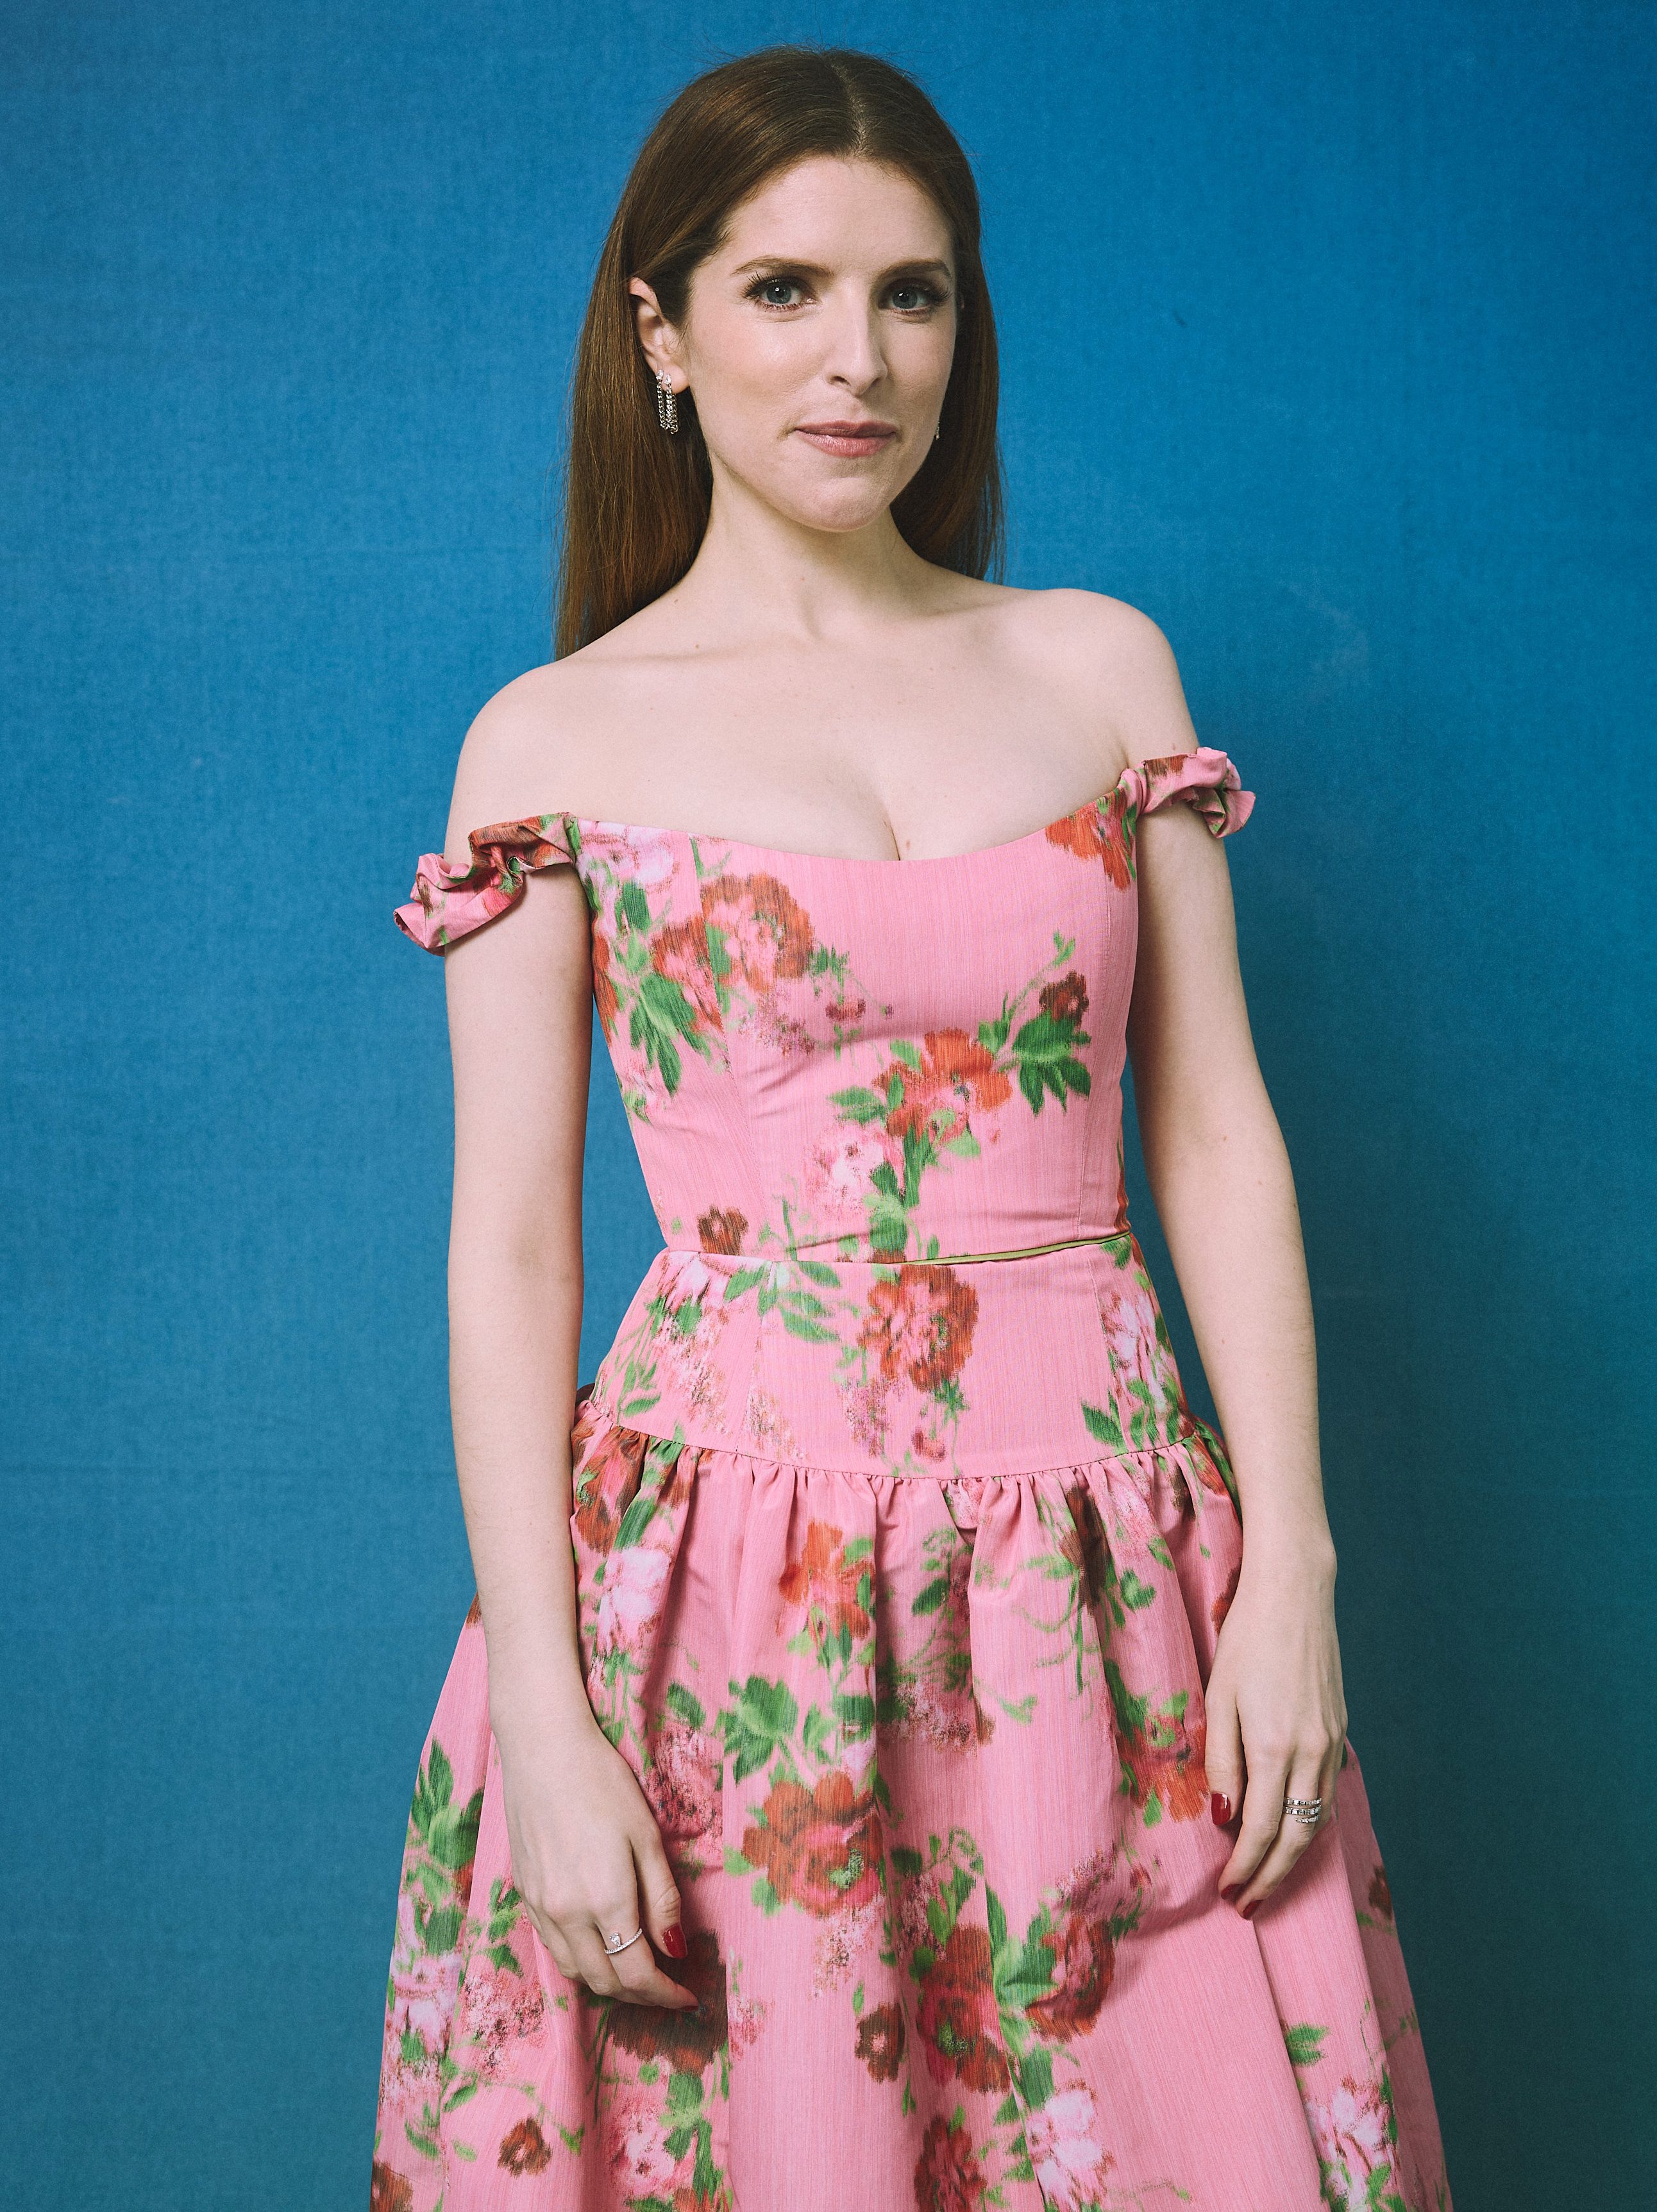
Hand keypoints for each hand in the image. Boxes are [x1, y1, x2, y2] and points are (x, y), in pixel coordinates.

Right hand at [495, 1712, 696, 2009]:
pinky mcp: (524, 1894)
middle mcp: (567, 1914)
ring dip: (608, 1981)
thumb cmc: (603, 1783)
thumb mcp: (646, 1837)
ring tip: (635, 1969)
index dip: (665, 1995)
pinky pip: (552, 1947)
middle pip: (605, 1982)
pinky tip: (599, 1942)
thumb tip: (675, 1950)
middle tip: (666, 1989)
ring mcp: (540, 1907)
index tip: (687, 1999)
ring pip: (575, 1971)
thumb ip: (662, 1898)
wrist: (543, 1750)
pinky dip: (579, 1960)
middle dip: (640, 1996)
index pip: (637, 1974)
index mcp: (605, 1901)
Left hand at [1204, 1544, 1346, 1915]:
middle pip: (1297, 1837)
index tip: (1228, 1892)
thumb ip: (1222, 1760)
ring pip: (1317, 1819)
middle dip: (1272, 1878)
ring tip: (1267, 1879)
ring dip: (1293, 1856)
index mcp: (1276, 1746)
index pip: (1262, 1830)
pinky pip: (1328, 1793)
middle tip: (1247, 1905)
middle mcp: (1312, 1752)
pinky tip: (1293, 1831)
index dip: (1245, 1868)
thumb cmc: (1245, 1640)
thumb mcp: (1219, 1697)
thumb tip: (1226, 1818)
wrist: (1295, 1595)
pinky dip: (1311, 1822)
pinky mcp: (1338, 1730)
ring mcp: (1331, 1742)